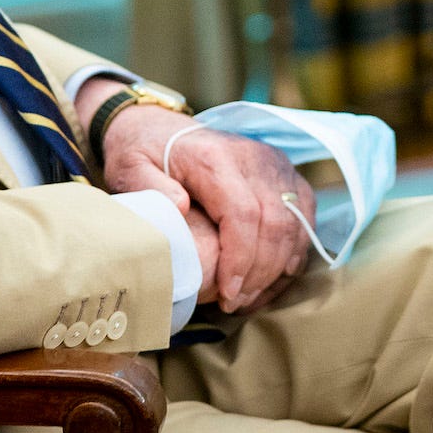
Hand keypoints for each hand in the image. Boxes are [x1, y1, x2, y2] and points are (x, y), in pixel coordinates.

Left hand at [76, 85, 316, 313]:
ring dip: (277, 267)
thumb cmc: (143, 154)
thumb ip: (147, 187)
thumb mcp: (129, 167)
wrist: (161, 128)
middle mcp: (254, 157)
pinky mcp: (286, 173)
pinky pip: (304, 215)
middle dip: (259, 272)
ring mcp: (275, 164)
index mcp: (215, 158)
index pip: (243, 213)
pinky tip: (274, 275)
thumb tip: (180, 207)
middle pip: (275, 223)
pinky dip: (294, 248)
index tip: (226, 293)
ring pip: (295, 223)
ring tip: (248, 296)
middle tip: (233, 303)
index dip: (241, 259)